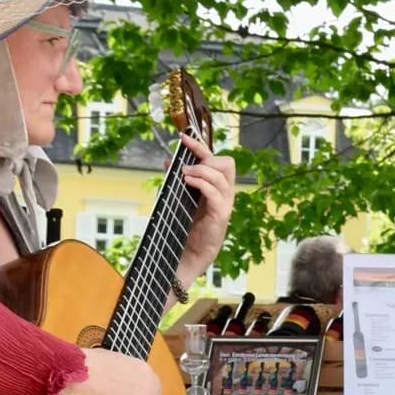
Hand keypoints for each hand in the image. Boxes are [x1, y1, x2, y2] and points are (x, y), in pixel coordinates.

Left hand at [173, 133, 237, 287]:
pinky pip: (217, 193)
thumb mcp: (176, 199)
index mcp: (215, 189)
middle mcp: (224, 194)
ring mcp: (224, 205)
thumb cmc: (181, 228)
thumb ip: (174, 180)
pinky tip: (188, 182)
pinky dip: (202, 183)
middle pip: (227, 164)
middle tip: (187, 167)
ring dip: (201, 170)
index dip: (200, 146)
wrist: (184, 256)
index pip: (215, 160)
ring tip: (184, 175)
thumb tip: (168, 160)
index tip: (183, 138)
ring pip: (222, 175)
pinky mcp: (221, 216)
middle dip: (206, 158)